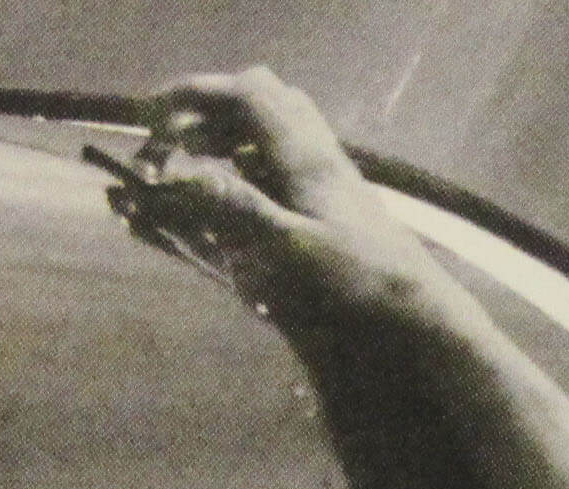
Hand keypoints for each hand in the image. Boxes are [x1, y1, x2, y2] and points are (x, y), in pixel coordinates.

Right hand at [89, 67, 475, 348]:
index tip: (153, 115)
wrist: (416, 314)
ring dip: (230, 134)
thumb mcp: (290, 249)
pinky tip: (235, 195)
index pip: (248, 94)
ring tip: (194, 161)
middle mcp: (318, 158)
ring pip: (276, 128)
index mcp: (305, 157)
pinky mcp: (333, 206)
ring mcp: (328, 179)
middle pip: (265, 100)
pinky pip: (285, 161)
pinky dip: (249, 161)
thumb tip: (180, 177)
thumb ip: (236, 209)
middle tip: (173, 138)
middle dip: (212, 108)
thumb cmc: (358, 284)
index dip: (197, 93)